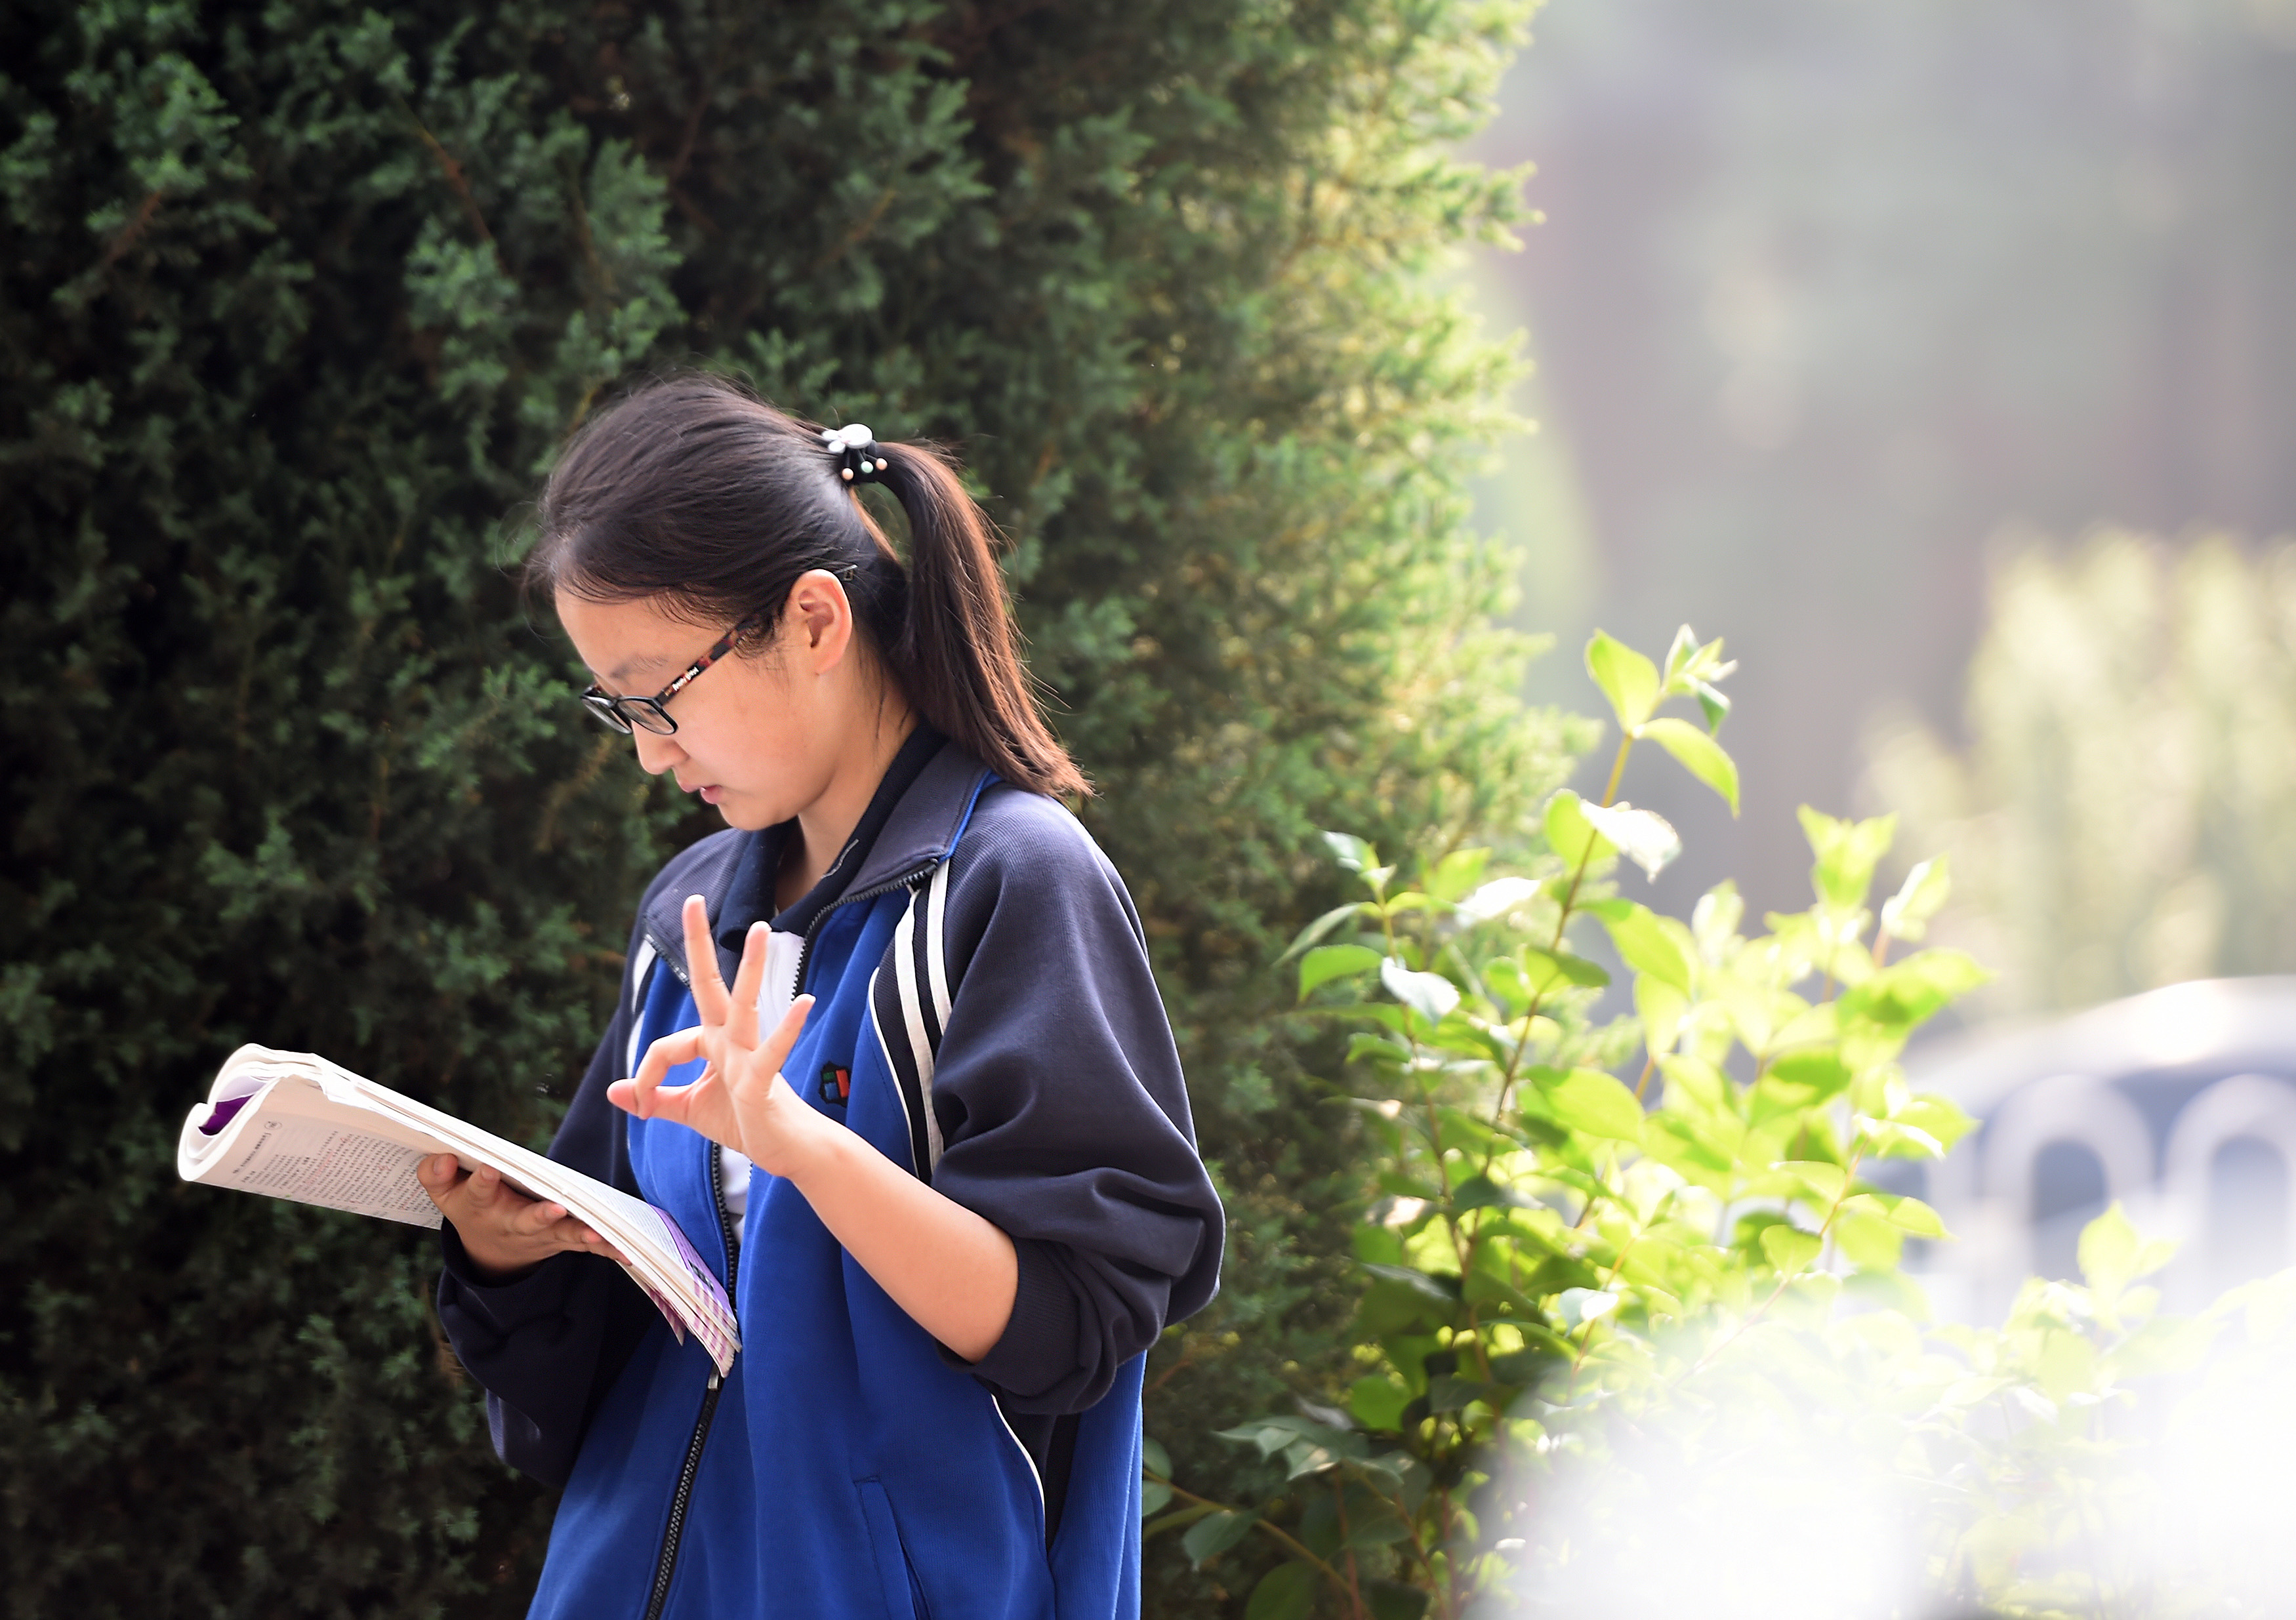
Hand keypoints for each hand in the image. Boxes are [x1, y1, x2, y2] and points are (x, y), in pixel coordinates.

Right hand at [417, 1155, 625, 1280]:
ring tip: (595, 1235)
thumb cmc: (472, 1208)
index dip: (480, 1181)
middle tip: (554, 1209)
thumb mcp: (446, 1194)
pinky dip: (604, 1247)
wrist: (493, 1253)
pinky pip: (585, 1244)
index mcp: (481, 1206)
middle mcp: (511, 1223)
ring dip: (578, 1235)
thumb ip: (436, 1174)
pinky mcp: (562, 1240)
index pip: (477, 1191)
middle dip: (538, 1216)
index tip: (487, 1169)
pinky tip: (624, 1250)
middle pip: (524, 1220)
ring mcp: (540, 1235)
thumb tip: (441, 1157)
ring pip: (560, 1235)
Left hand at [608, 894, 826, 1177]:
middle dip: (699, 944)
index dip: (645, 1080)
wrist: (787, 1149)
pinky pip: (772, 1051)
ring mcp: (749, 1055)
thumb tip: (614, 1092)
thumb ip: (655, 1096)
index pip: (663, 1049)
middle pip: (709, 985)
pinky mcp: (764, 1079)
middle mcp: (730, 1040)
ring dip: (751, 967)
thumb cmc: (745, 1121)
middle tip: (693, 900)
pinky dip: (788, 1028)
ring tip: (760, 930)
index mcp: (711, 1043)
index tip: (643, 1109)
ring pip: (744, 1006)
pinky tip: (804, 1003)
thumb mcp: (690, 1109)